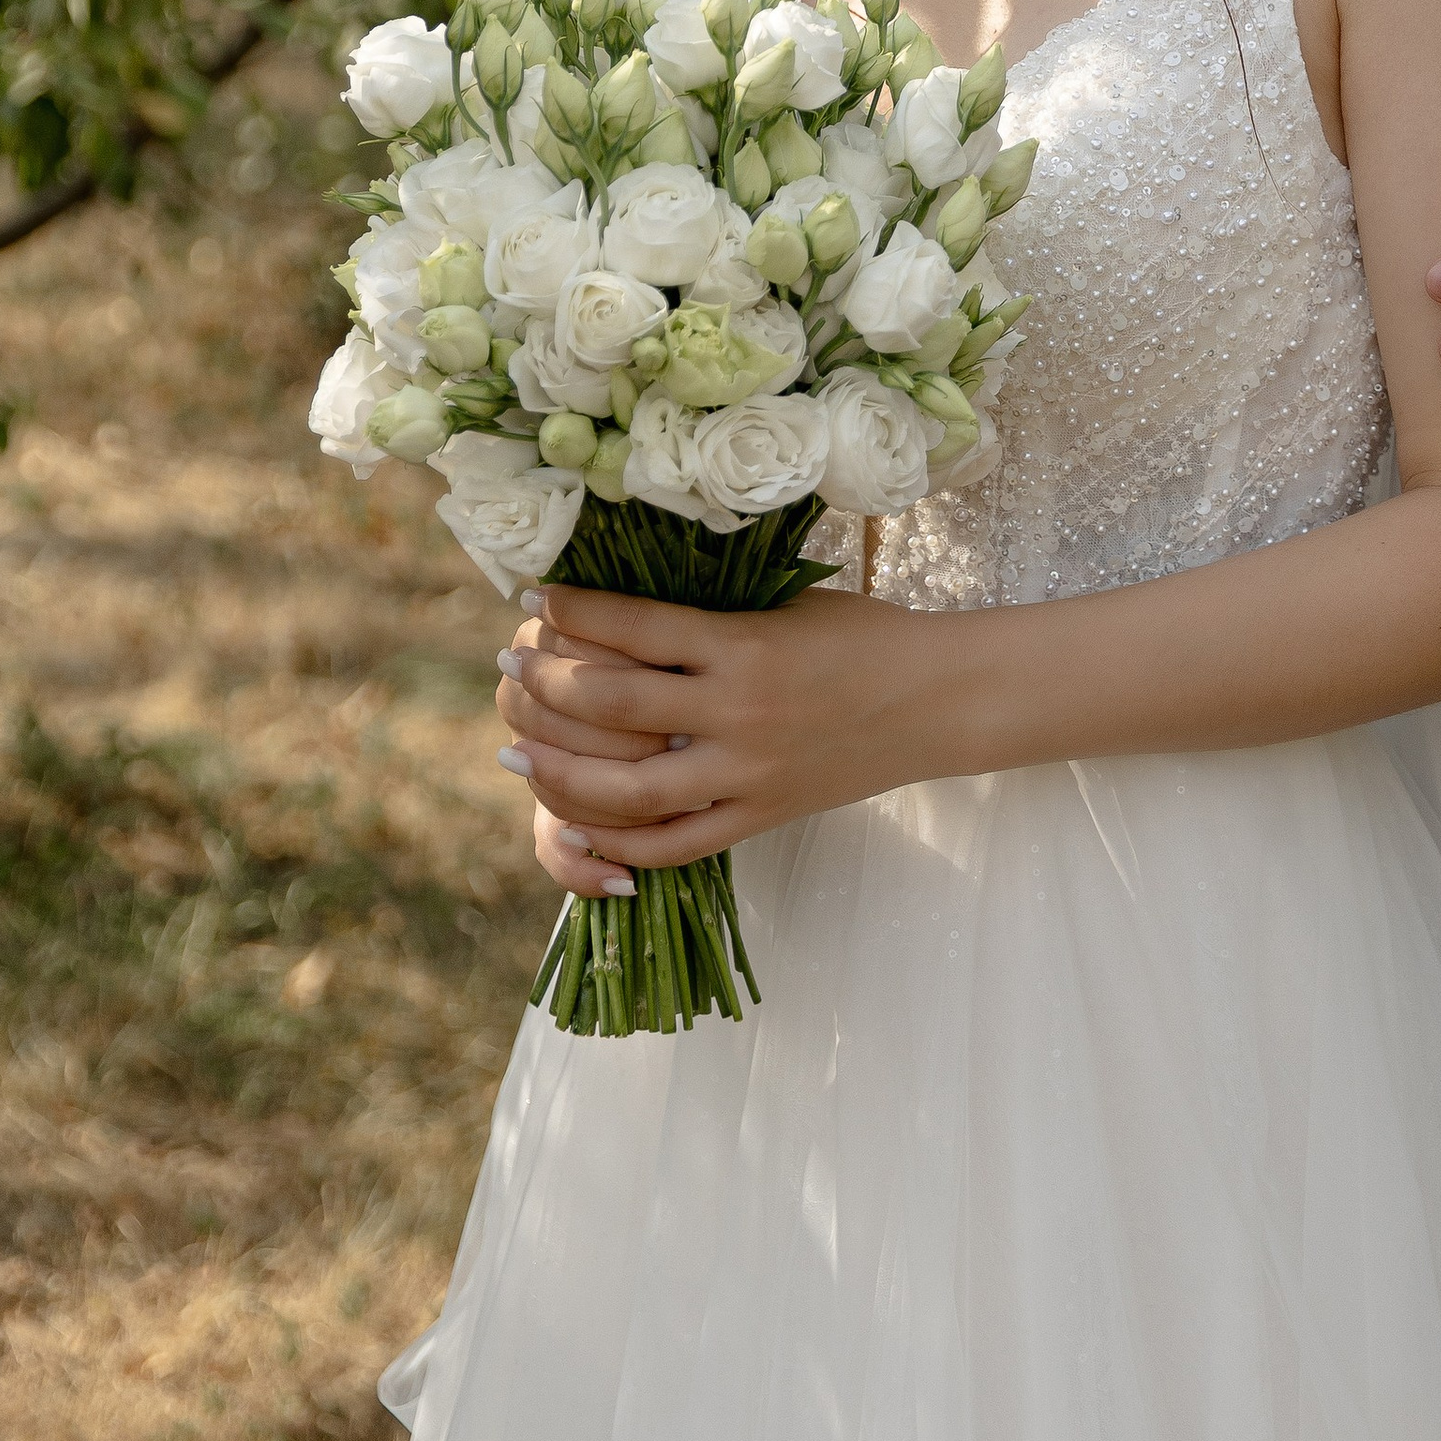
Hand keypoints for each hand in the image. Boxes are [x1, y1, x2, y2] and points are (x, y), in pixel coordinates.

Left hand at [493, 577, 973, 879]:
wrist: (934, 700)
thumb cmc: (862, 636)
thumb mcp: (787, 606)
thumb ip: (715, 614)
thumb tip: (624, 603)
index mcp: (743, 644)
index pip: (633, 625)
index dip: (573, 610)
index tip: (537, 597)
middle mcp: (737, 709)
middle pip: (612, 703)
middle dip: (545, 684)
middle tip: (507, 666)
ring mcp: (746, 772)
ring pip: (627, 788)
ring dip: (559, 771)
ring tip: (516, 754)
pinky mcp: (760, 816)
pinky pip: (675, 844)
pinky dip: (618, 842)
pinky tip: (575, 821)